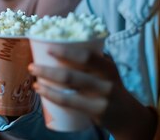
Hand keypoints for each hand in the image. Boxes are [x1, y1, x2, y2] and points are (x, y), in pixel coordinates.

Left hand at [29, 49, 156, 139]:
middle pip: (72, 74)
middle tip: (32, 66)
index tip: (48, 47)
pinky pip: (69, 102)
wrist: (127, 115)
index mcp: (108, 66)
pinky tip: (41, 91)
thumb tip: (62, 43)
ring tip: (34, 79)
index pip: (87, 56)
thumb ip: (91, 60)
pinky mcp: (97, 111)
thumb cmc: (109, 86)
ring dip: (46, 82)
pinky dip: (52, 95)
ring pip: (68, 88)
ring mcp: (102, 97)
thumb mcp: (107, 71)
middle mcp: (106, 81)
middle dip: (47, 70)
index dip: (66, 52)